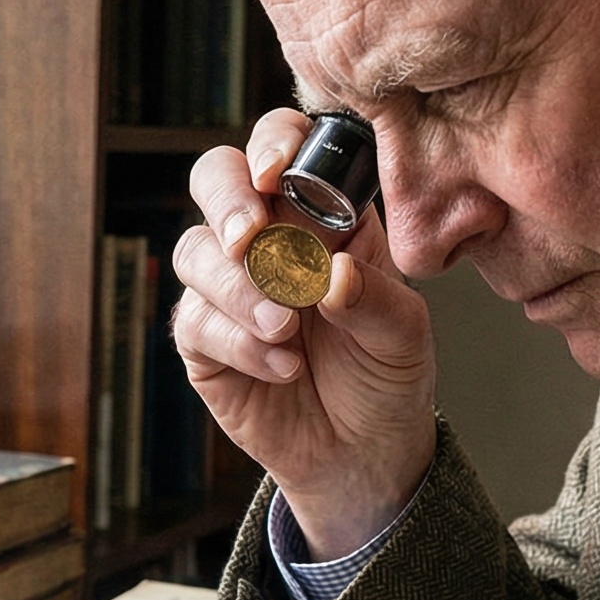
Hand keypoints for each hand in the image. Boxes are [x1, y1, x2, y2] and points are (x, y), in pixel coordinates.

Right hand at [174, 110, 438, 559]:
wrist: (363, 454)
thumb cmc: (386, 377)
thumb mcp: (405, 334)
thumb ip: (374, 297)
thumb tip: (330, 272)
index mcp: (320, 213)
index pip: (283, 147)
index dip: (272, 145)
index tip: (276, 174)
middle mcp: (267, 237)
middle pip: (215, 178)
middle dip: (226, 201)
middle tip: (251, 240)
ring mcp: (227, 286)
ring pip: (195, 251)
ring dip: (239, 287)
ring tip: (288, 328)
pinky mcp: (203, 339)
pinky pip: (196, 320)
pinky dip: (240, 342)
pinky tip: (284, 366)